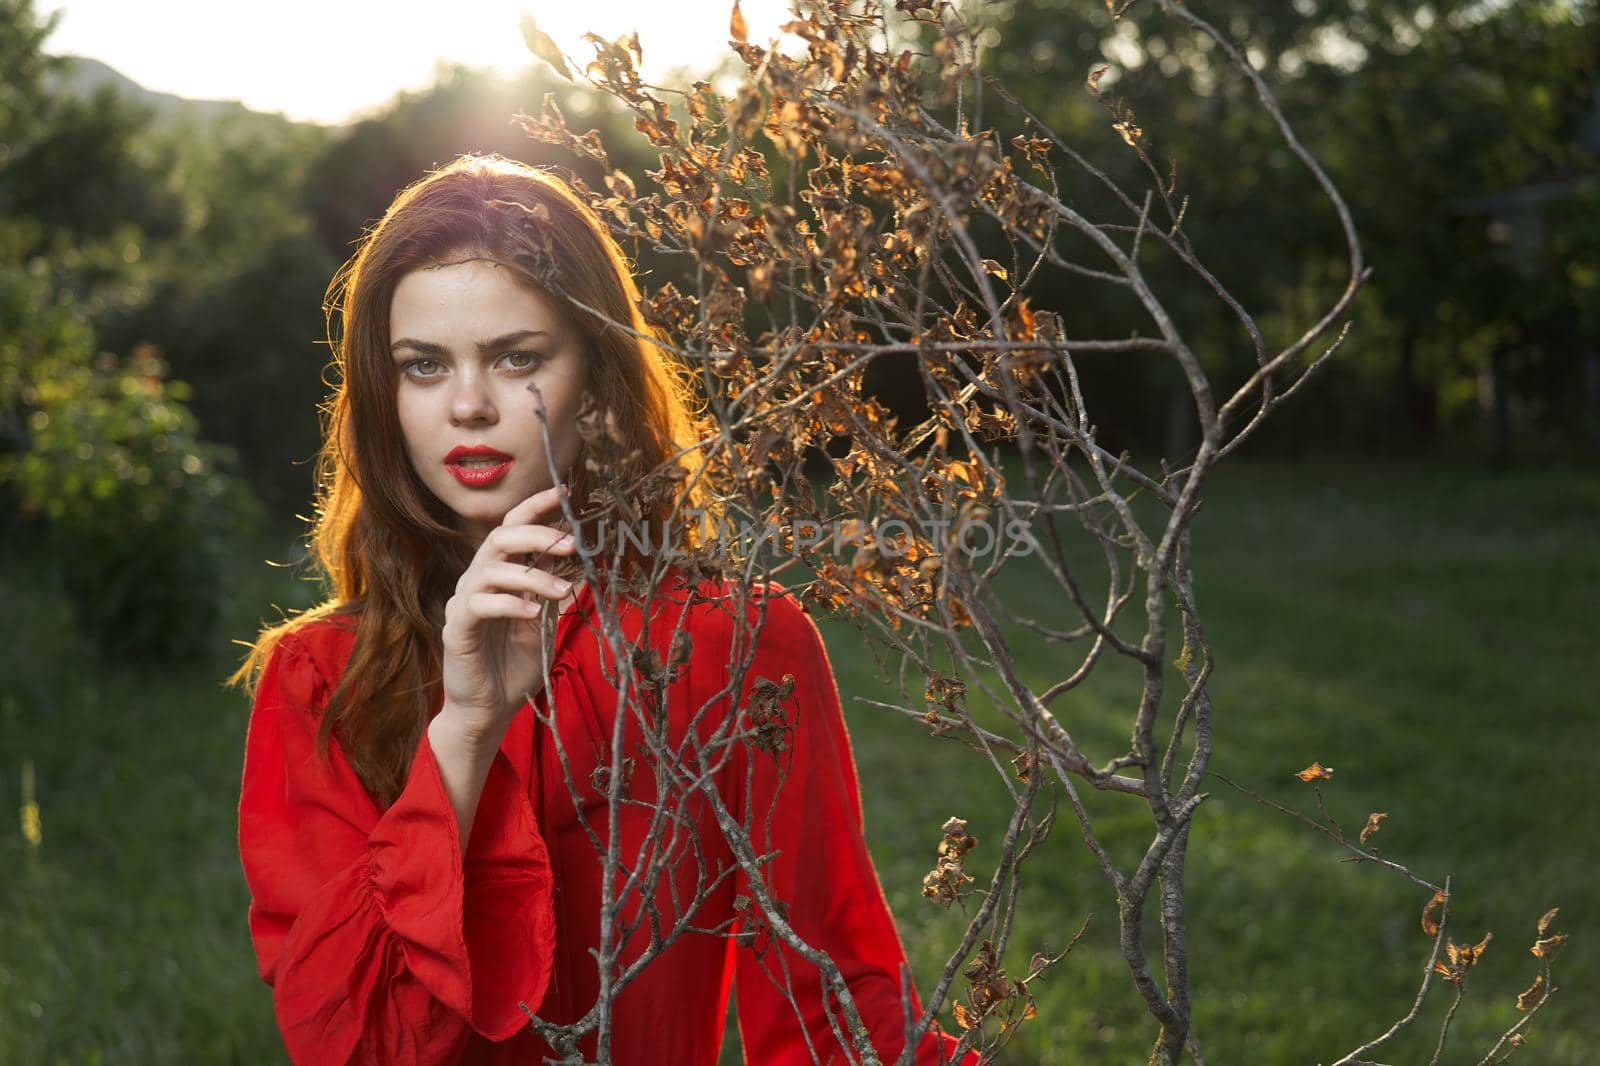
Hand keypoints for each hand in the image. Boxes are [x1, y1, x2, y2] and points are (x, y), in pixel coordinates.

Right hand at [437, 486, 577, 741]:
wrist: (487, 711)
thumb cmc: (512, 667)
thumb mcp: (541, 622)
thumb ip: (549, 588)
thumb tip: (571, 554)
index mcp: (498, 576)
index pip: (512, 528)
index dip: (535, 507)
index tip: (564, 492)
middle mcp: (477, 582)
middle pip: (498, 538)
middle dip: (535, 533)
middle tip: (570, 541)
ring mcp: (463, 604)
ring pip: (491, 569)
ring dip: (532, 575)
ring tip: (563, 591)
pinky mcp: (456, 629)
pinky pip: (479, 604)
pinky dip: (509, 603)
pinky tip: (533, 612)